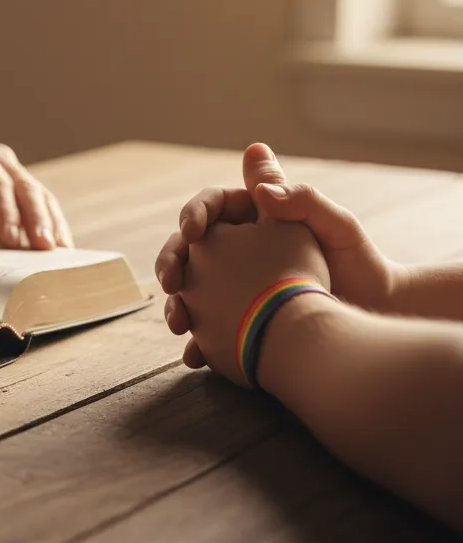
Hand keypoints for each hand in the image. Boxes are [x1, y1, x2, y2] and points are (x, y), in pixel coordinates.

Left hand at [0, 135, 73, 249]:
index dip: (5, 211)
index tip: (11, 240)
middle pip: (24, 187)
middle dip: (36, 219)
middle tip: (44, 250)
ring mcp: (12, 171)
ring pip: (39, 195)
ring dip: (50, 224)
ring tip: (58, 254)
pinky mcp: (20, 189)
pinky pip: (42, 205)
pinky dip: (52, 226)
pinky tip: (60, 250)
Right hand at [156, 143, 401, 365]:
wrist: (371, 310)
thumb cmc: (358, 262)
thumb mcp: (335, 226)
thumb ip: (301, 200)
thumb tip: (260, 188)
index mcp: (252, 217)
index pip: (211, 206)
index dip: (194, 214)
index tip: (193, 232)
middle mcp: (236, 249)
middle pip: (188, 249)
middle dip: (171, 263)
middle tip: (171, 281)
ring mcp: (231, 286)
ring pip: (190, 290)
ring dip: (177, 306)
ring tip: (179, 323)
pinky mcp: (234, 319)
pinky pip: (207, 329)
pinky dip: (197, 343)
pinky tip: (195, 354)